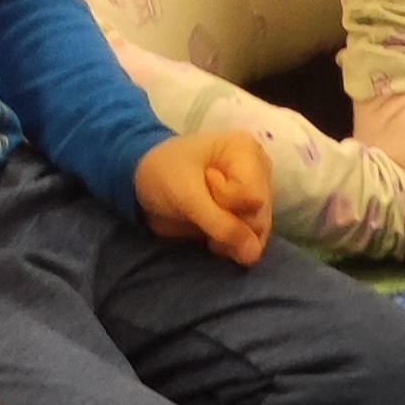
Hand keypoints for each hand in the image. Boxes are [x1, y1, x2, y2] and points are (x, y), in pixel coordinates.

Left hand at [133, 129, 273, 266]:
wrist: (143, 179)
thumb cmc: (162, 173)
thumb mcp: (187, 197)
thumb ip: (221, 225)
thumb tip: (255, 254)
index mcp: (247, 150)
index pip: (254, 197)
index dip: (228, 203)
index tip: (203, 185)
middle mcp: (260, 168)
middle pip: (261, 215)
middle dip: (231, 224)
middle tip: (201, 209)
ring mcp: (257, 191)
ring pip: (259, 230)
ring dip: (231, 237)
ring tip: (205, 223)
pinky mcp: (249, 210)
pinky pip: (254, 237)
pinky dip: (233, 243)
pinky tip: (214, 235)